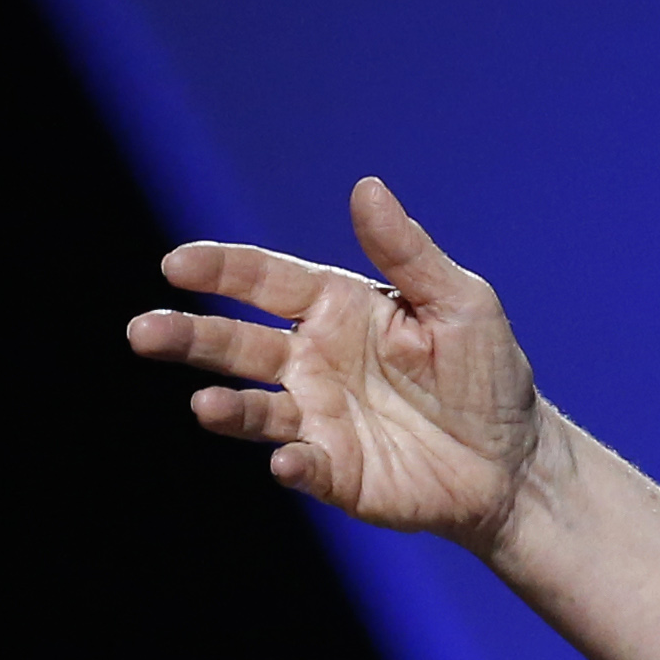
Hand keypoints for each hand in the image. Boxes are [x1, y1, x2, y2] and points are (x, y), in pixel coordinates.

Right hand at [128, 178, 546, 551]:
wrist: (516, 461)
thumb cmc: (488, 373)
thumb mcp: (460, 303)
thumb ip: (408, 253)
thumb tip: (366, 187)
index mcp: (336, 309)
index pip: (264, 281)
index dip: (219, 271)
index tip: (176, 265)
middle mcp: (312, 361)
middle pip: (235, 345)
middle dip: (188, 337)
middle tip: (143, 333)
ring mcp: (318, 418)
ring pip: (253, 409)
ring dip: (226, 408)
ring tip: (205, 406)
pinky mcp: (336, 472)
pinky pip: (302, 466)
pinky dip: (291, 464)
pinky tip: (287, 460)